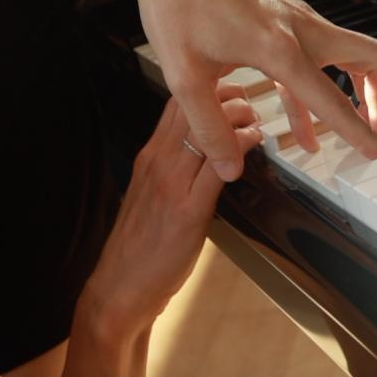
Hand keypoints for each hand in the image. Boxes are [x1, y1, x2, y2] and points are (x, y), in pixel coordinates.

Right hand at [79, 84, 264, 336]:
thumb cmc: (140, 246)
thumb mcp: (152, 195)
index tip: (229, 90)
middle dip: (225, 94)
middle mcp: (156, 163)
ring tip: (255, 121)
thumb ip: (173, 170)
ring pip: (204, 130)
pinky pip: (217, 166)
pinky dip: (241, 147)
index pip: (175, 105)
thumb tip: (203, 153)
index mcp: (148, 157)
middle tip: (249, 100)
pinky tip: (255, 143)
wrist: (121, 287)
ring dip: (238, 116)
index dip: (206, 89)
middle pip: (190, 108)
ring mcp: (171, 185)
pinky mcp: (187, 210)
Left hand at [129, 0, 376, 180]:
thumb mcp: (185, 76)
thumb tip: (229, 168)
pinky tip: (305, 126)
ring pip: (354, 57)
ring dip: (362, 95)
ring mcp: (299, 21)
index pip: (336, 101)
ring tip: (354, 134)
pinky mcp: (288, 19)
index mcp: (281, 48)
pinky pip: (321, 59)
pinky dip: (324, 91)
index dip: (363, 134)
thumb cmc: (175, 3)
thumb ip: (210, 127)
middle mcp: (302, 30)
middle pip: (375, 62)